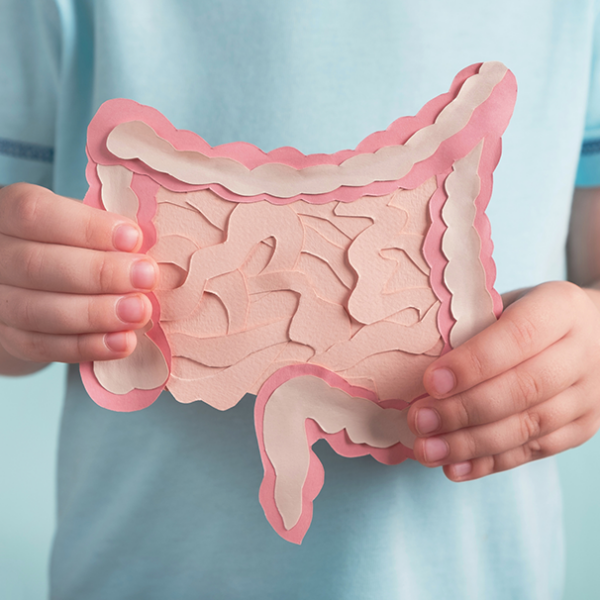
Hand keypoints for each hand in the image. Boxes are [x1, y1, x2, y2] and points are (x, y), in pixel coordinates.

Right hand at [0, 183, 157, 373]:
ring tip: (140, 312)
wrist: (36, 284)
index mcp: (7, 213)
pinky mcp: (8, 337)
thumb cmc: (72, 243)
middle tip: (147, 278)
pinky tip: (123, 342)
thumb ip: (105, 233)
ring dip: (96, 313)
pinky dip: (87, 346)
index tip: (134, 239)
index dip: (87, 228)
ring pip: (37, 311)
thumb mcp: (81, 224)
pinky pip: (42, 346)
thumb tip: (147, 249)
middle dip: (100, 273)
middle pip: (36, 265)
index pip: (35, 214)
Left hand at [407, 281, 599, 480]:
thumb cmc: (524, 315)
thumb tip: (416, 362)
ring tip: (428, 450)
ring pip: (529, 427)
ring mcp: (589, 395)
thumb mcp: (503, 304)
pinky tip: (454, 468)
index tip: (430, 382)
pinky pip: (534, 451)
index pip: (518, 336)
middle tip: (420, 421)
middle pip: (523, 389)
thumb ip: (472, 327)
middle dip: (463, 410)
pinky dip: (490, 463)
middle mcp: (583, 353)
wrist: (589, 333)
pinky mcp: (582, 428)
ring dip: (471, 444)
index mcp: (561, 308)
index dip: (473, 363)